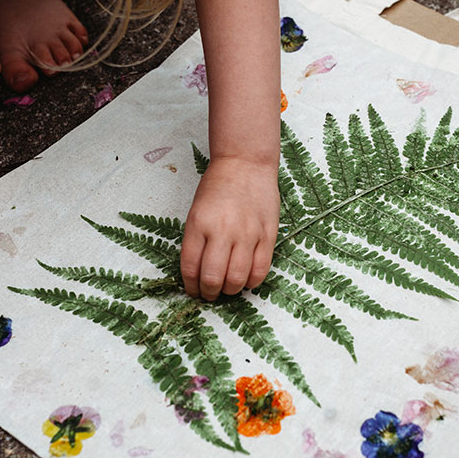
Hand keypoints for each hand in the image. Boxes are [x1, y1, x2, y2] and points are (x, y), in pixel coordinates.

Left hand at [180, 156, 279, 300]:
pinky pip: (260, 270)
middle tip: (209, 293)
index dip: (191, 286)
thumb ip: (196, 242)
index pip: (190, 267)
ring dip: (230, 290)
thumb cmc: (218, 187)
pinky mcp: (267, 235)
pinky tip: (246, 279)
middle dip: (209, 293)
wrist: (245, 164)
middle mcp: (222, 230)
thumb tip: (198, 274)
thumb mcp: (196, 212)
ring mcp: (247, 233)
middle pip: (213, 278)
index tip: (193, 291)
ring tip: (227, 288)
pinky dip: (251, 282)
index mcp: (199, 224)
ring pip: (237, 278)